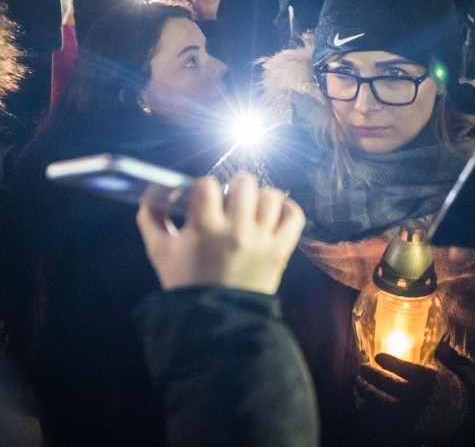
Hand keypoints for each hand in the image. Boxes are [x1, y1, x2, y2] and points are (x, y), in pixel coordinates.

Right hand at [136, 173, 304, 293]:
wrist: (216, 319)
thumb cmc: (186, 283)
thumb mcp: (160, 252)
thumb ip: (152, 219)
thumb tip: (152, 193)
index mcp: (205, 228)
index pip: (207, 185)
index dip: (203, 187)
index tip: (202, 198)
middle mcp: (237, 230)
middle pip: (245, 183)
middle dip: (234, 187)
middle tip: (229, 201)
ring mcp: (262, 240)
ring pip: (271, 196)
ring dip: (260, 197)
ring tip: (251, 208)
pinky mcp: (281, 250)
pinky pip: (294, 216)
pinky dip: (287, 208)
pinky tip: (274, 212)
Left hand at [355, 353, 464, 443]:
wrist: (456, 416)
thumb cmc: (443, 388)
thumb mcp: (440, 369)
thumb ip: (430, 354)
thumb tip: (424, 339)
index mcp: (423, 377)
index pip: (398, 365)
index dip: (385, 360)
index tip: (377, 357)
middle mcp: (414, 395)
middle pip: (383, 382)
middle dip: (368, 373)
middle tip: (362, 368)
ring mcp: (407, 413)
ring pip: (377, 400)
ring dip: (364, 391)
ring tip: (359, 384)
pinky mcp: (402, 428)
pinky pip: (379, 419)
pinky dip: (369, 410)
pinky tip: (364, 403)